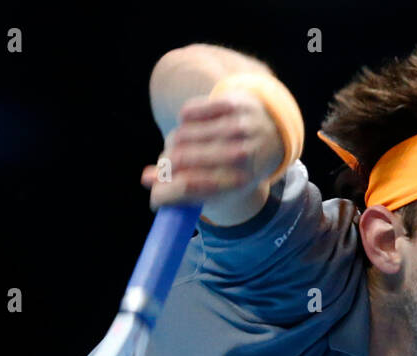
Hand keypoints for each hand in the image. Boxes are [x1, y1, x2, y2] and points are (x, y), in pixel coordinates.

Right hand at [139, 92, 282, 209]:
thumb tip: (146, 179)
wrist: (270, 135)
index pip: (187, 186)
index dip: (163, 189)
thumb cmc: (233, 169)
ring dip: (172, 144)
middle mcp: (241, 155)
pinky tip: (191, 128)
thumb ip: (180, 190)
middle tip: (164, 165)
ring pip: (181, 135)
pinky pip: (188, 112)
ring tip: (178, 148)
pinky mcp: (232, 104)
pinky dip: (183, 122)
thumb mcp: (215, 189)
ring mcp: (238, 127)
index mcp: (237, 183)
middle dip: (164, 164)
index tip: (155, 188)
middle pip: (179, 159)